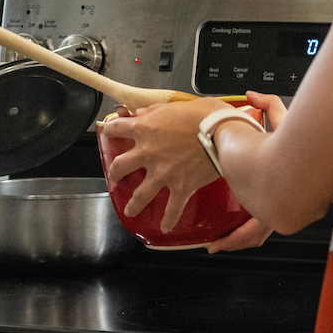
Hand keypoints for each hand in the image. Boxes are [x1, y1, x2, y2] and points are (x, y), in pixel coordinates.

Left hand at [103, 91, 285, 242]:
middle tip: (115, 176)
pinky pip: (172, 208)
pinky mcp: (180, 187)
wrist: (222, 132)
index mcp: (145, 129)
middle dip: (115, 172)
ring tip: (130, 211)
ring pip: (140, 194)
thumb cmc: (203, 114)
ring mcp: (162, 173)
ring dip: (133, 204)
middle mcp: (148, 152)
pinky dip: (169, 219)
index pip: (117, 128)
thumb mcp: (174, 105)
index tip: (110, 132)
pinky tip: (165, 227)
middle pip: (119, 165)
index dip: (111, 130)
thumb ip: (154, 110)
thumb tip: (139, 113)